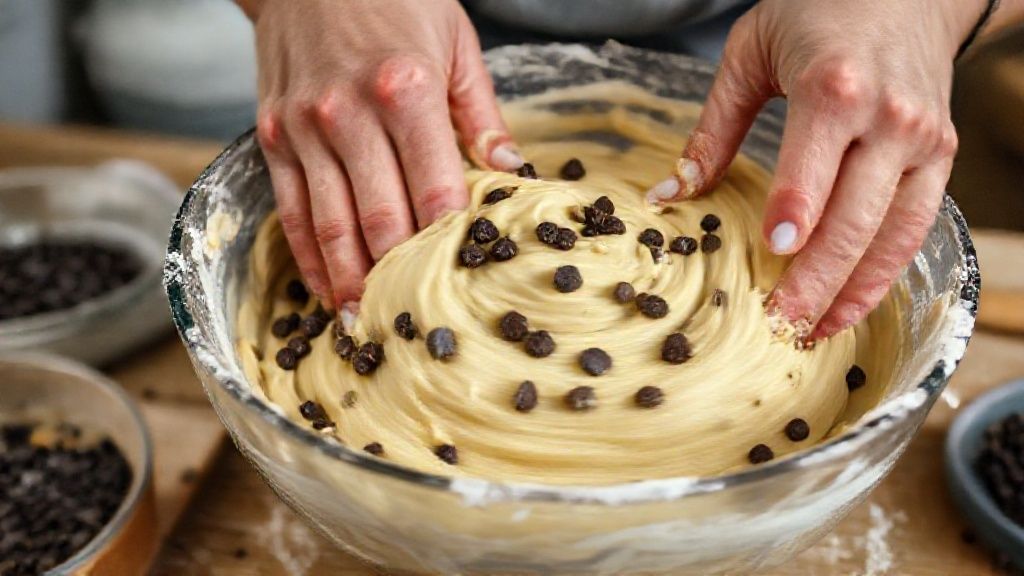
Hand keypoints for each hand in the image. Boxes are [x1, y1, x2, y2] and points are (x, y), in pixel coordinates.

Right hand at [243, 0, 521, 309]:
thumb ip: (480, 113)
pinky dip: (308, 256)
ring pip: (330, 225)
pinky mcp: (273, 136)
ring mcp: (304, 129)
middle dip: (399, 278)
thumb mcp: (454, 42)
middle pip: (380, 220)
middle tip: (416, 323)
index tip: (462, 283)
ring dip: (349, 282)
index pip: (434, 190)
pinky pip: (290, 210)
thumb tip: (511, 171)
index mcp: (405, 90)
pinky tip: (324, 288)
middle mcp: (349, 114)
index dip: (448, 245)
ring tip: (365, 324)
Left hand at [646, 0, 981, 338]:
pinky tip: (849, 304)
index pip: (814, 168)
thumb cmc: (817, 13)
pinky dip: (884, 274)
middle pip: (854, 218)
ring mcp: (921, 142)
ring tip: (812, 332)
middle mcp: (887, 119)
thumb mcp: (749, 55)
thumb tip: (668, 194)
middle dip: (815, 280)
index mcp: (834, 88)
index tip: (771, 259)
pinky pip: (915, 229)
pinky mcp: (940, 157)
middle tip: (778, 325)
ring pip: (892, 235)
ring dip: (852, 292)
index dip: (795, 218)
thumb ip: (712, 129)